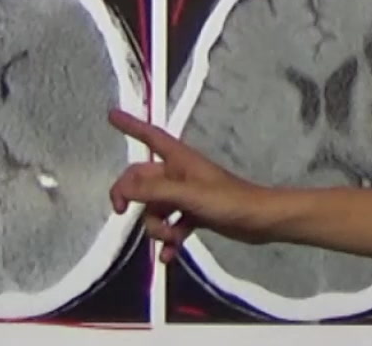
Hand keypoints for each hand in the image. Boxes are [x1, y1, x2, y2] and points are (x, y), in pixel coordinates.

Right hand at [107, 108, 270, 262]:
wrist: (260, 221)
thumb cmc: (227, 200)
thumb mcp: (188, 195)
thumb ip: (153, 192)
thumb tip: (122, 188)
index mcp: (178, 159)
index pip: (149, 135)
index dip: (130, 124)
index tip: (111, 115)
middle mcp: (178, 173)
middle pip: (142, 179)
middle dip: (131, 196)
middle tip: (121, 211)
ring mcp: (185, 195)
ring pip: (154, 207)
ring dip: (155, 225)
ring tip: (168, 238)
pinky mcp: (193, 214)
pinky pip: (170, 225)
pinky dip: (167, 239)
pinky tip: (168, 256)